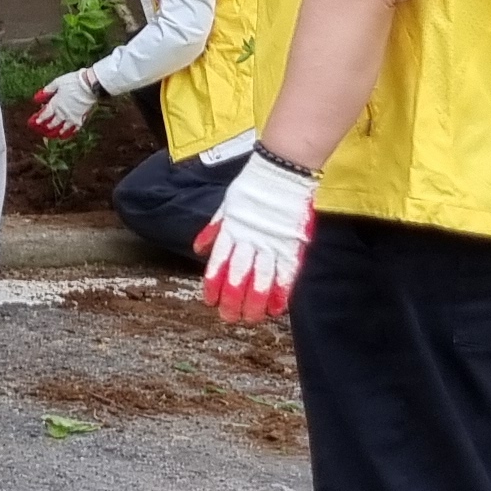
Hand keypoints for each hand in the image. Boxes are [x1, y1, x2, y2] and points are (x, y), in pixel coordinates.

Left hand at [28, 69, 100, 136]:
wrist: (89, 85)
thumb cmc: (73, 82)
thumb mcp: (57, 83)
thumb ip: (48, 90)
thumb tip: (38, 96)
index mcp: (55, 104)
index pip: (45, 114)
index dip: (40, 119)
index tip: (36, 122)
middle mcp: (63, 113)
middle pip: (54, 122)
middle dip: (49, 126)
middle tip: (45, 129)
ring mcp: (73, 117)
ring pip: (64, 128)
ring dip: (60, 131)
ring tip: (57, 134)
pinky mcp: (82, 118)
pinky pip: (76, 128)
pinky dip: (73, 131)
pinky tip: (71, 132)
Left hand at [195, 150, 320, 323]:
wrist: (282, 170)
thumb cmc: (253, 186)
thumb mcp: (227, 205)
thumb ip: (214, 230)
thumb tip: (198, 249)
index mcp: (232, 230)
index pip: (219, 263)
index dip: (214, 284)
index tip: (210, 301)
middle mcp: (250, 239)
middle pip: (239, 276)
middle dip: (233, 300)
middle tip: (229, 318)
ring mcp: (273, 243)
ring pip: (261, 279)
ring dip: (255, 302)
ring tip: (250, 319)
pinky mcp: (292, 244)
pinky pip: (287, 273)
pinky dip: (281, 292)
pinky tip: (276, 309)